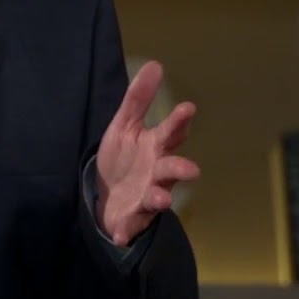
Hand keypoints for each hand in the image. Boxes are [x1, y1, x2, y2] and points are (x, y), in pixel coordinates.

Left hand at [95, 60, 199, 245]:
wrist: (107, 195)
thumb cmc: (122, 158)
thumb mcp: (124, 126)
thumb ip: (139, 99)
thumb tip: (156, 64)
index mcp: (154, 147)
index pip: (170, 132)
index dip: (179, 122)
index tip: (188, 108)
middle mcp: (156, 172)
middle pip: (172, 169)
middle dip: (181, 168)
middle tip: (191, 169)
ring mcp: (146, 196)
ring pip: (158, 198)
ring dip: (160, 199)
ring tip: (162, 200)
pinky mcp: (132, 217)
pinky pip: (130, 225)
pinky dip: (126, 230)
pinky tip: (119, 234)